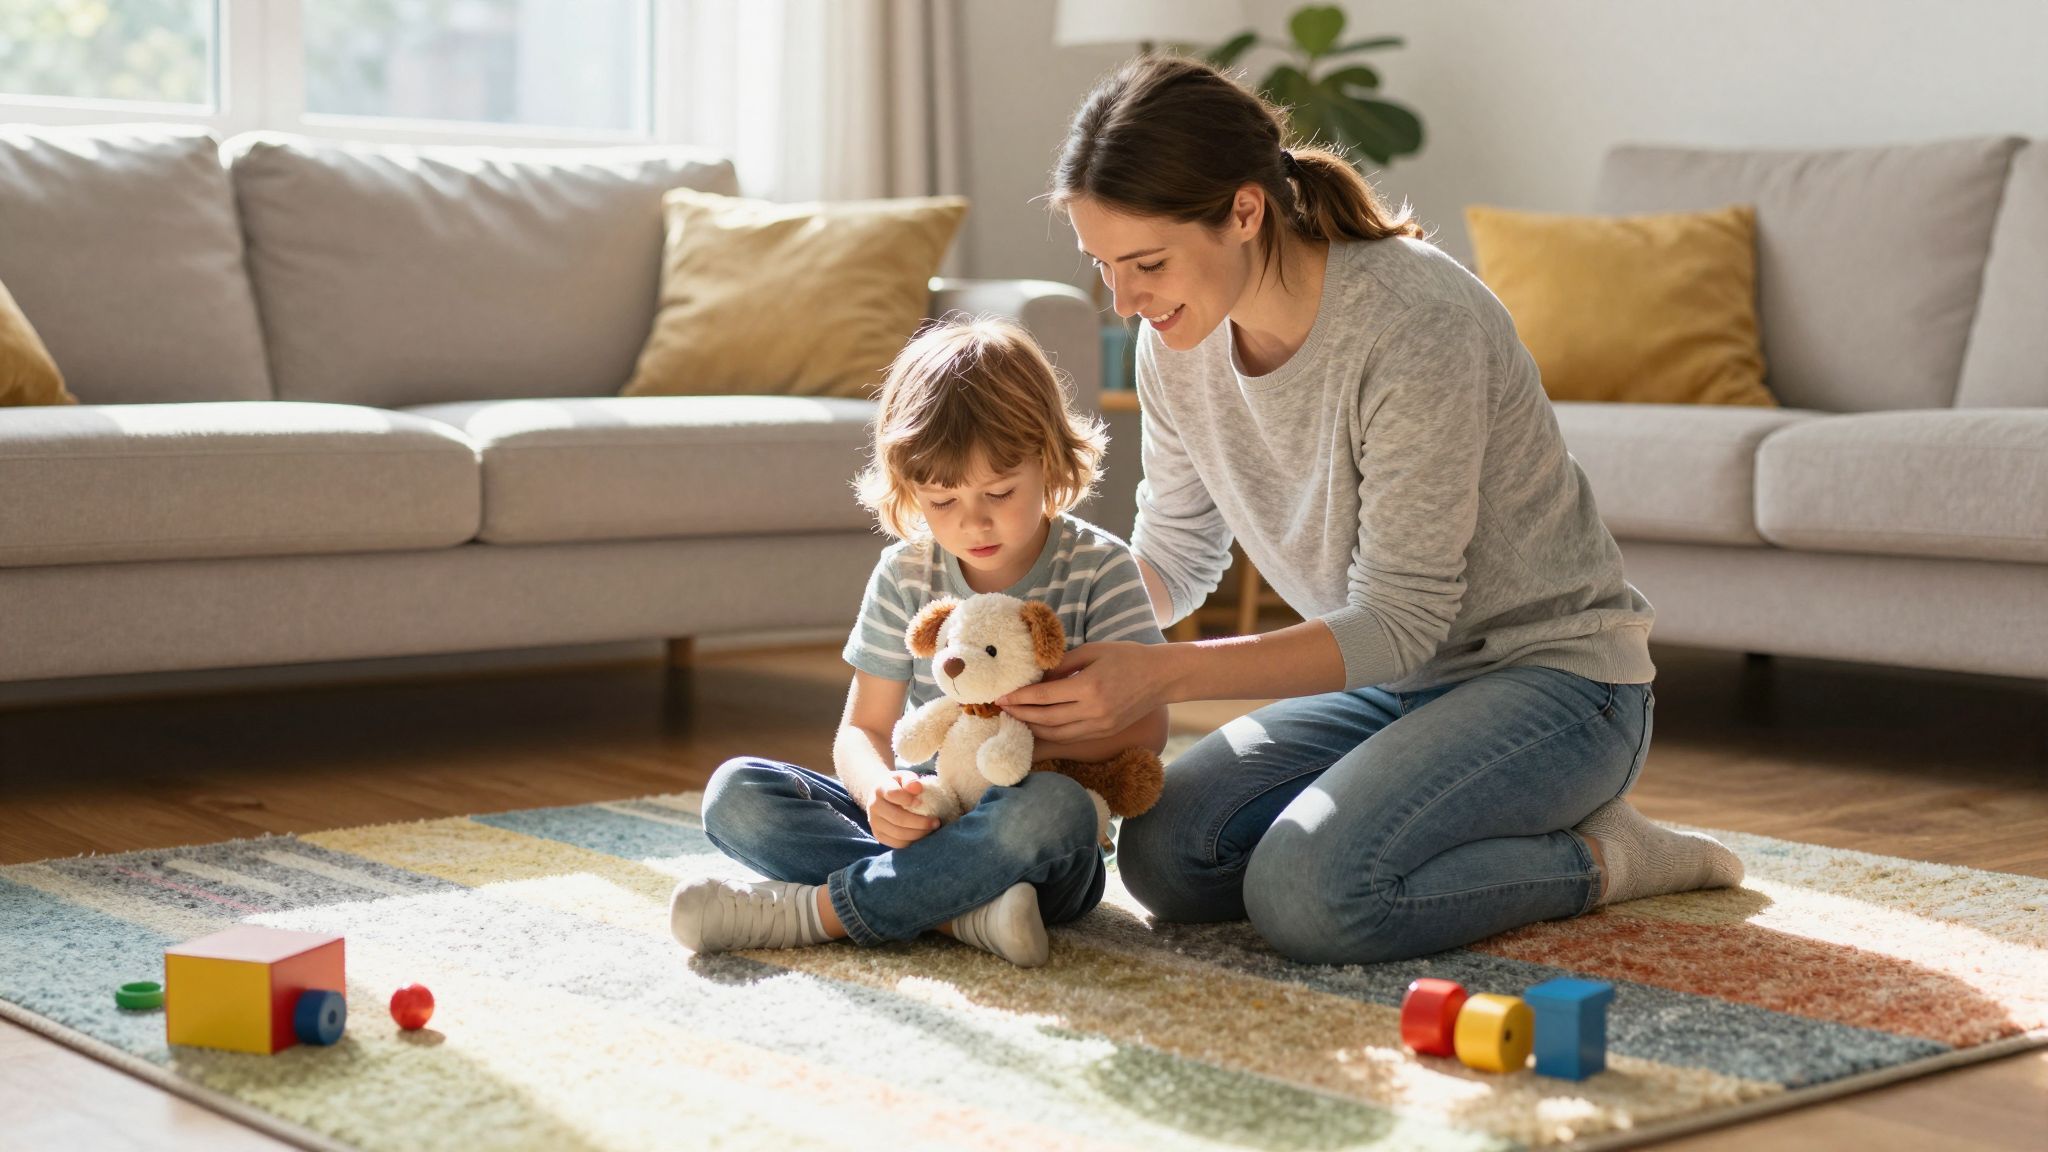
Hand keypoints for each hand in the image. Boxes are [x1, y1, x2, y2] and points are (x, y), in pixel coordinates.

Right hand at [863, 769, 939, 849]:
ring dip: (919, 833)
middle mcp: (874, 806)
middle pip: (898, 818)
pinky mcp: (879, 836)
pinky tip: (921, 835)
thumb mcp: (903, 777)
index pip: (893, 794)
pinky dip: (912, 841)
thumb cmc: (898, 786)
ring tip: (931, 829)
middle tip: (936, 822)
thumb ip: (910, 780)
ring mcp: (874, 823)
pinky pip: (897, 844)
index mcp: (880, 789)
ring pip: (898, 834)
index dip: (909, 799)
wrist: (881, 797)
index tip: (921, 801)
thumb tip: (917, 788)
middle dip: (920, 822)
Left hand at [997, 641, 1168, 743]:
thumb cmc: (1127, 657)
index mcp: (1089, 686)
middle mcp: (1093, 711)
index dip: (1019, 698)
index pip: (1044, 696)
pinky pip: (1071, 737)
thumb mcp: (1093, 651)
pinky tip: (1038, 728)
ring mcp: (1100, 726)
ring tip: (1016, 720)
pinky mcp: (1104, 733)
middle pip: (1046, 719)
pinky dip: (1051, 734)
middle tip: (1001, 710)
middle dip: (1021, 715)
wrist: (1162, 677)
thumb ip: (1063, 665)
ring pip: (1056, 733)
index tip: (1001, 697)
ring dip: (1032, 728)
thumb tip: (1038, 677)